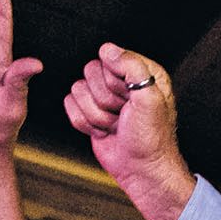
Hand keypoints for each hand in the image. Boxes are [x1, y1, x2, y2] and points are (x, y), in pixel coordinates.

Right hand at [63, 44, 189, 219]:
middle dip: (105, 100)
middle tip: (123, 114)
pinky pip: (69, 105)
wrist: (141, 169)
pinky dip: (84, 123)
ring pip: (77, 89)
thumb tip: (108, 49)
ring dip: (96, 114)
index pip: (110, 58)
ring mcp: (104, 97)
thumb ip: (133, 67)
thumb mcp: (151, 99)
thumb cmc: (151, 139)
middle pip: (89, 72)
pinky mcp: (89, 111)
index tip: (132, 98)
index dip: (117, 81)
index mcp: (143, 72)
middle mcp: (123, 81)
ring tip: (116, 125)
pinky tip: (104, 130)